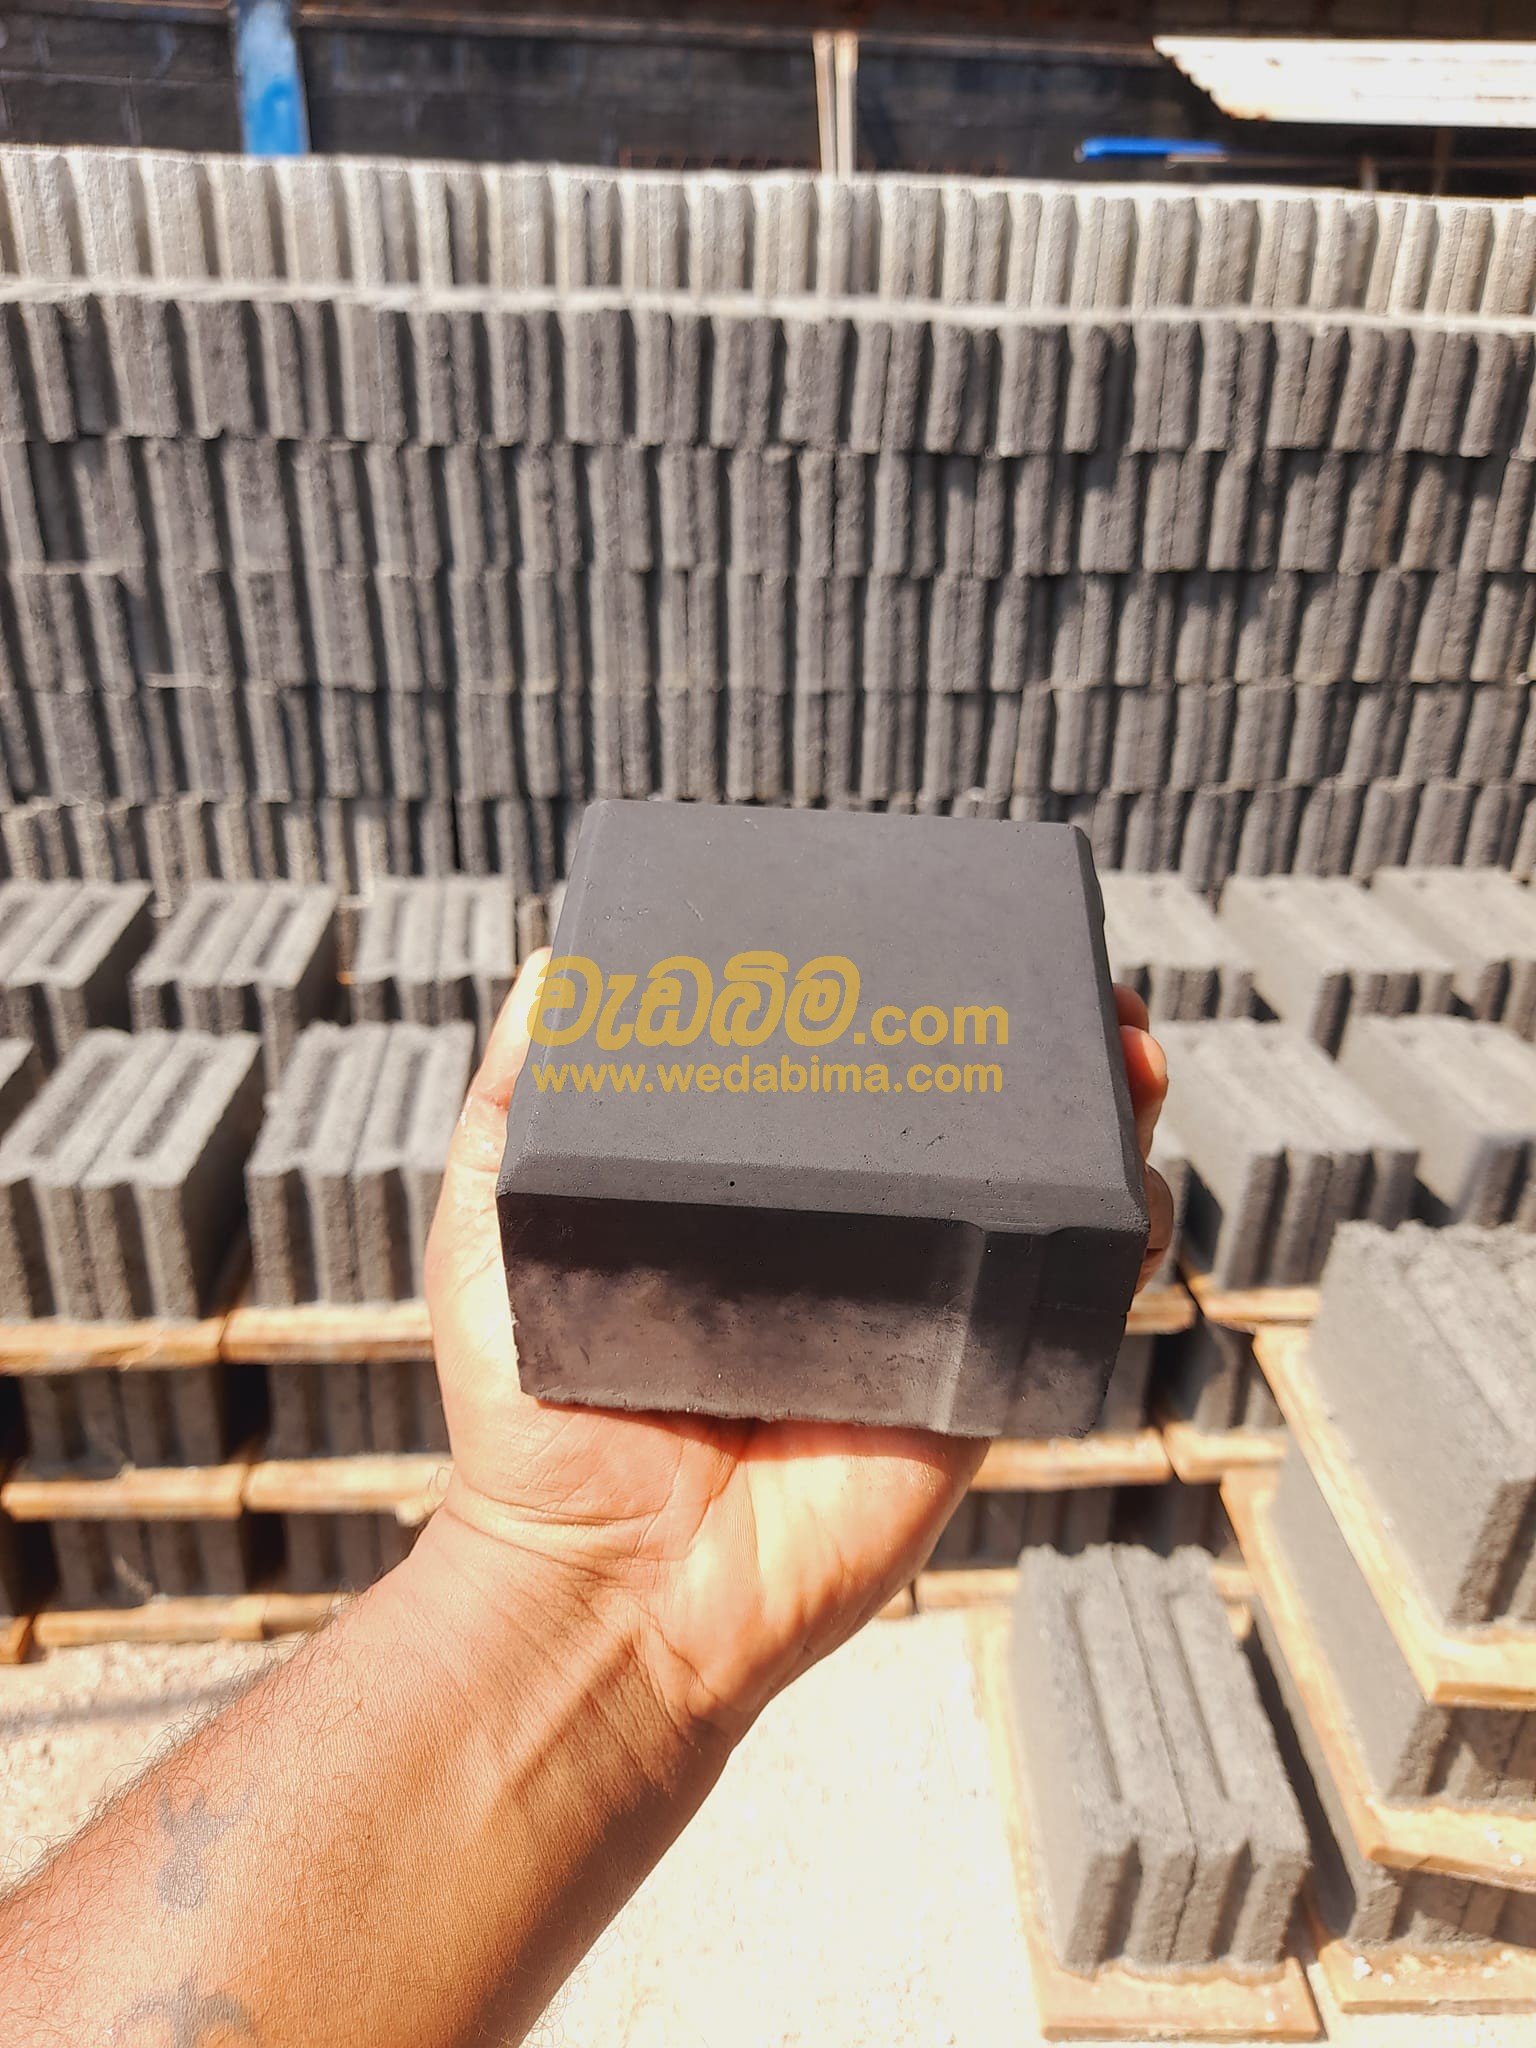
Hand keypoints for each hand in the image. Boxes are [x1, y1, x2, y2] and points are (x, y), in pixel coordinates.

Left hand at [424, 955, 1169, 1741]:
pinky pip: (1064, 1302)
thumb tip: (553, 970)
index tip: (945, 933)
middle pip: (966, 1115)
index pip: (853, 1073)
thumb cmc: (537, 1411)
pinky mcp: (972, 1381)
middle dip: (1034, 1038)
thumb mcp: (498, 1231)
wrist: (609, 1581)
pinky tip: (1131, 1182)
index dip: (912, 1001)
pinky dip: (1117, 1235)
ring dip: (1100, 1113)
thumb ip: (518, 1111)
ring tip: (1125, 1048)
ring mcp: (922, 1304)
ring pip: (1037, 1191)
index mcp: (759, 1189)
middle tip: (1068, 977)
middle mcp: (853, 1234)